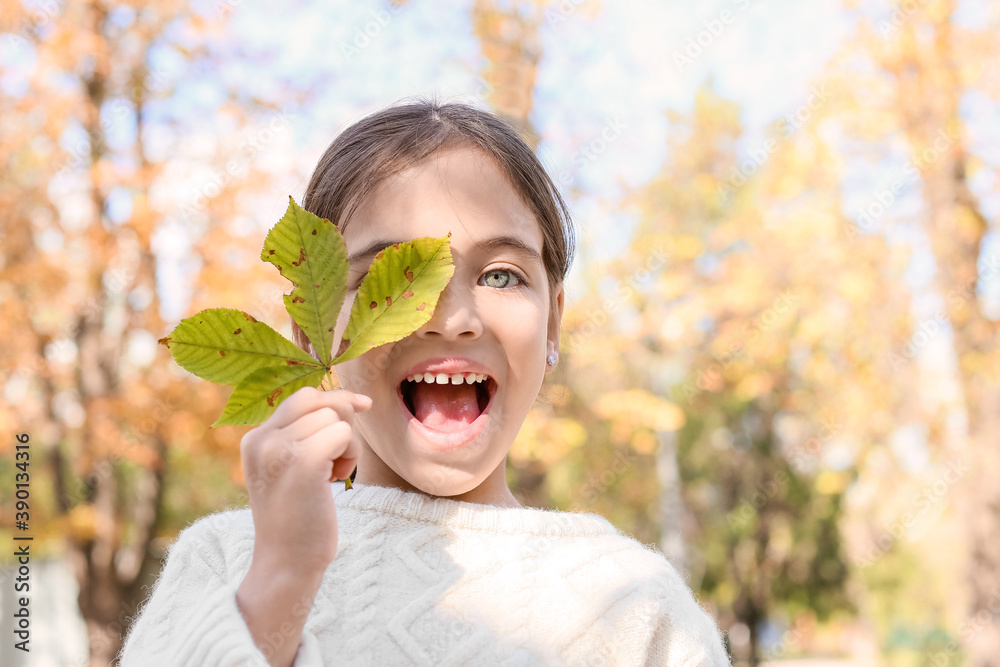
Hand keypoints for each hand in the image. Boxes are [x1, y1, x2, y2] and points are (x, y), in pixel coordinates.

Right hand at [240, 385, 371, 576]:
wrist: (286, 563)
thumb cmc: (299, 517)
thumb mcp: (292, 467)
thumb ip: (306, 434)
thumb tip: (352, 399)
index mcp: (255, 439)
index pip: (303, 397)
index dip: (336, 400)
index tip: (361, 408)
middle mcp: (261, 439)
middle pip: (322, 402)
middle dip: (343, 424)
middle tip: (337, 462)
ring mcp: (280, 450)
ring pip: (335, 418)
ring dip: (348, 446)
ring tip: (333, 475)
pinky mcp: (303, 463)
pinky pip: (344, 434)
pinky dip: (351, 456)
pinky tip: (337, 480)